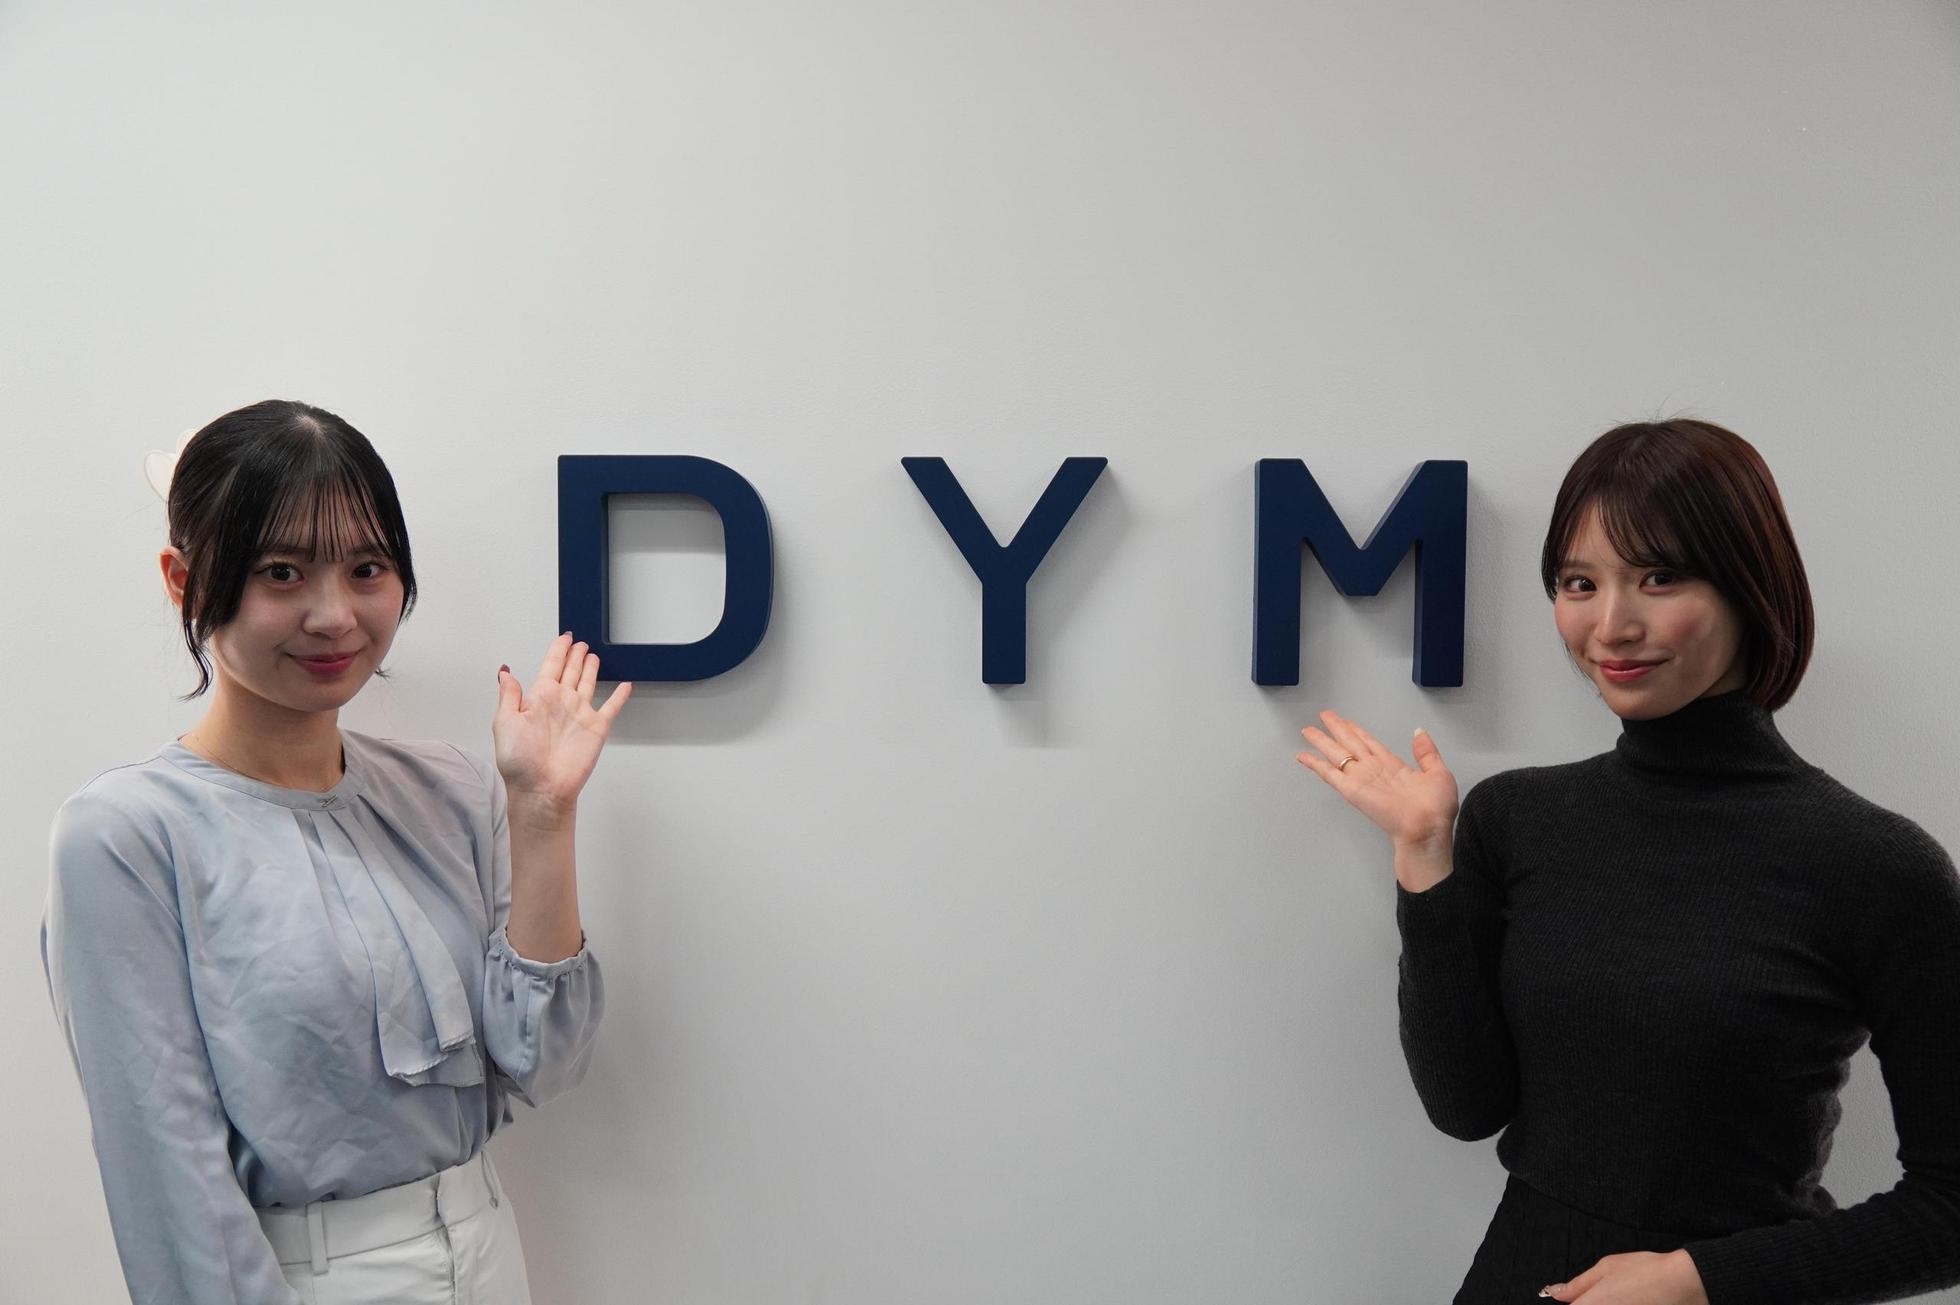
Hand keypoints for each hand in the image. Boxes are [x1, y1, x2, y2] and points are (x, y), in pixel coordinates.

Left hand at [492, 632, 632, 812]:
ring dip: (591, 669)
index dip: (558, 650)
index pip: (551, 666)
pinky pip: (611, 707)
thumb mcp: (505, 722)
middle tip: (580, 643)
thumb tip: (505, 671)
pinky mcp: (596, 728)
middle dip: (575, 656)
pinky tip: (624, 686)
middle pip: (570, 671)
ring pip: (588, 683)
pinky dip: (619, 696)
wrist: (541, 788)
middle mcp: (561, 703)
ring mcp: (580, 715)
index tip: (564, 638)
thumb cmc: (519, 761)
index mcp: (539, 698)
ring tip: (594, 655)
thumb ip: (509, 695)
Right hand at [1296, 709, 1457, 849]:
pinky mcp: (1352, 791)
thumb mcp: (1438, 774)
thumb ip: (1427, 753)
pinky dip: (1314, 764)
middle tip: (1323, 715)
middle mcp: (1373, 771)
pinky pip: (1329, 774)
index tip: (1345, 720)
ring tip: (1307, 730)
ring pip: (1336, 754)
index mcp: (1393, 766)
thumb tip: (1419, 732)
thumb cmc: (1435, 809)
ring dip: (1321, 742)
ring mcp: (1360, 780)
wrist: (1427, 830)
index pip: (1369, 743)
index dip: (1356, 730)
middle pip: (1350, 744)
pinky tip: (1303, 756)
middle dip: (1336, 729)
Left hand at [1543, 1250, 1706, 1303]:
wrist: (1686, 1285)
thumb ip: (1578, 1285)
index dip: (1573, 1303)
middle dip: (1588, 1304)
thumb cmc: (1646, 1272)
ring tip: (1623, 1297)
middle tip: (1612, 1294)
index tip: (1577, 1299)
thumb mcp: (1607, 1268)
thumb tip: (1555, 1293)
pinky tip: (1631, 1303)